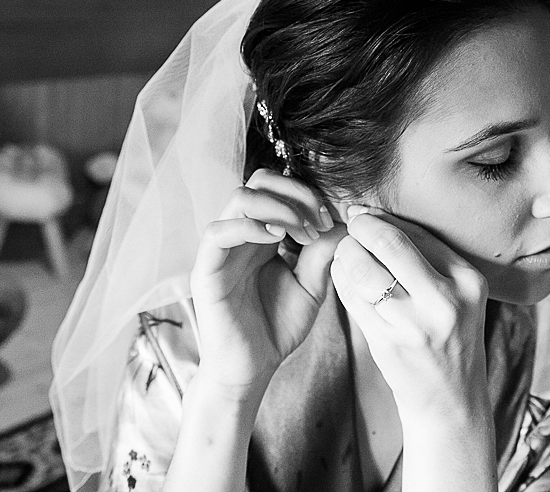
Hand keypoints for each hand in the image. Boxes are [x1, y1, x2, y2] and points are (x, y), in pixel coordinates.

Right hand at [189, 169, 340, 397]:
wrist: (252, 368)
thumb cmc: (278, 327)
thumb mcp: (312, 286)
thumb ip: (323, 252)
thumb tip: (343, 220)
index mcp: (264, 234)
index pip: (280, 188)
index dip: (309, 195)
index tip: (331, 219)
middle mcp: (241, 234)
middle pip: (259, 180)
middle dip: (295, 192)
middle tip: (318, 220)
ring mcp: (222, 249)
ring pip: (239, 197)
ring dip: (278, 207)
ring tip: (300, 233)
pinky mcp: (206, 270)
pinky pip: (218, 231)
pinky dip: (249, 226)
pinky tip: (275, 240)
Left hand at [329, 206, 489, 419]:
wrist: (450, 399)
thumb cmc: (449, 338)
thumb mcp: (456, 295)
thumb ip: (424, 257)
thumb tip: (372, 214)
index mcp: (468, 281)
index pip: (417, 233)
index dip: (383, 218)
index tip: (364, 213)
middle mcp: (446, 301)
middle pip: (389, 244)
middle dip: (361, 230)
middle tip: (349, 226)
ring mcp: (415, 324)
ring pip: (364, 270)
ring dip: (345, 255)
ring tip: (344, 253)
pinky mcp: (388, 343)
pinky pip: (352, 299)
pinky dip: (341, 280)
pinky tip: (342, 277)